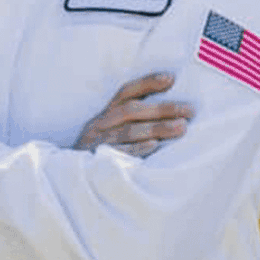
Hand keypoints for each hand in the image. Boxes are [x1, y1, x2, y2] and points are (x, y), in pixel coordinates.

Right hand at [73, 73, 194, 157]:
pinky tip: (154, 146)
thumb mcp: (108, 132)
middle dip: (161, 109)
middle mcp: (100, 125)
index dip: (147, 83)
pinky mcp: (98, 163)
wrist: (70, 180)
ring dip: (156, 128)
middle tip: (188, 110)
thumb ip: (130, 121)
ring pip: (128, 131)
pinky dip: (136, 149)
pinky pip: (119, 154)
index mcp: (104, 115)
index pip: (125, 92)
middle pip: (131, 111)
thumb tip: (170, 111)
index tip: (171, 79)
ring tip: (181, 127)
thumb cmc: (100, 153)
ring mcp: (98, 143)